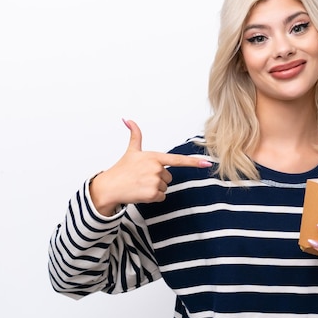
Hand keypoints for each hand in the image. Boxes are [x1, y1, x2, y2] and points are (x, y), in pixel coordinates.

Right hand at [89, 119, 212, 215]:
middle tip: (142, 178)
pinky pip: (162, 197)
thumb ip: (135, 135)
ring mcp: (155, 181)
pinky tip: (141, 193)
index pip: (178, 159)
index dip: (194, 162)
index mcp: (154, 157)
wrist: (109, 187)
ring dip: (155, 189)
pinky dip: (153, 198)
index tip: (207, 163)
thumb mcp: (131, 151)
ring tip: (140, 185)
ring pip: (165, 188)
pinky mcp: (153, 194)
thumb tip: (128, 119)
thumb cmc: (121, 169)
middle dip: (158, 179)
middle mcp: (156, 168)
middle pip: (169, 177)